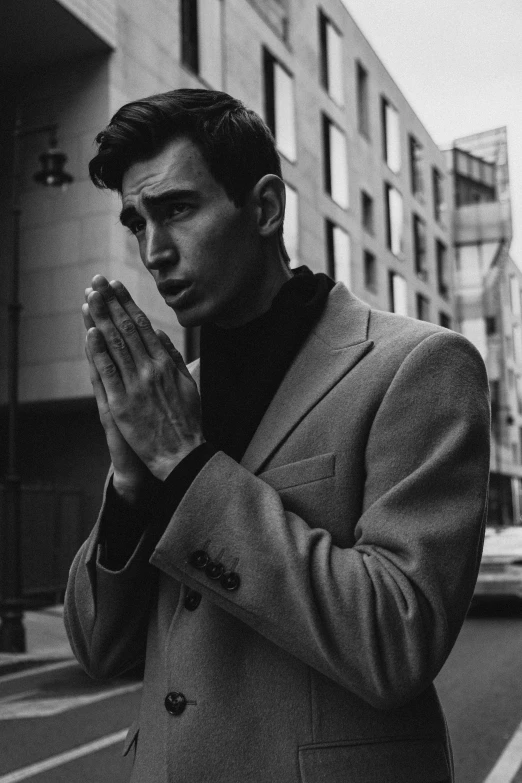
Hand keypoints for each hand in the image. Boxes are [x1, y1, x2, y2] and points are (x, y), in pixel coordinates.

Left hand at [85, 275, 203, 480]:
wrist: (181, 453)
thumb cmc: (187, 420)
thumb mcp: (188, 384)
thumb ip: (174, 358)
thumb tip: (161, 335)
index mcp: (166, 363)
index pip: (144, 325)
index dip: (127, 304)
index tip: (116, 286)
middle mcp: (150, 369)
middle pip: (127, 328)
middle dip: (110, 303)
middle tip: (97, 281)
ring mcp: (135, 386)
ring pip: (115, 345)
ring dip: (100, 318)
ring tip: (90, 297)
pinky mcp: (121, 404)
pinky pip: (108, 373)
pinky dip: (98, 352)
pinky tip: (90, 332)